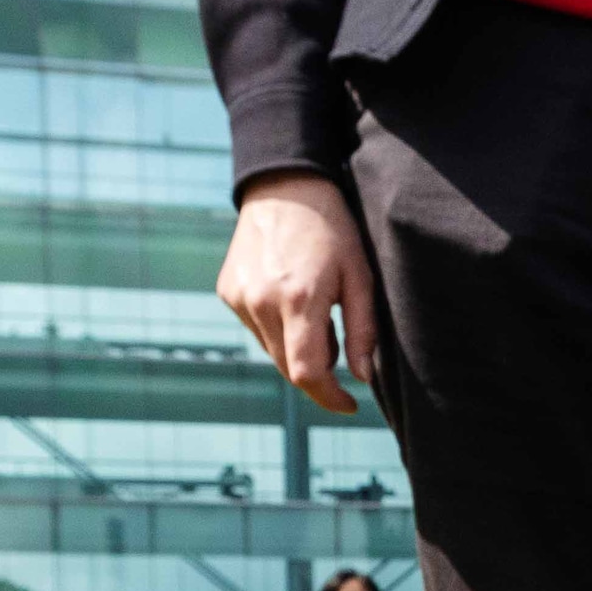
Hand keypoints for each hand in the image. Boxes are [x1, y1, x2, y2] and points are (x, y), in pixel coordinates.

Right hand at [221, 171, 379, 415]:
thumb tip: (363, 378)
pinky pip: (256, 329)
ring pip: (272, 351)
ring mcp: (240, 298)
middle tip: (340, 348)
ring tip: (317, 311)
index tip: (350, 404)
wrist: (284, 186)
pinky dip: (277, 328)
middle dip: (317, 374)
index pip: (307, 373)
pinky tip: (290, 297)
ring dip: (297, 349)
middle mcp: (261, 302)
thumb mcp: (360, 276)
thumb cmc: (332, 229)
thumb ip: (363, 330)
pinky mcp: (228, 292)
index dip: (329, 398)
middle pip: (288, 368)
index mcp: (299, 300)